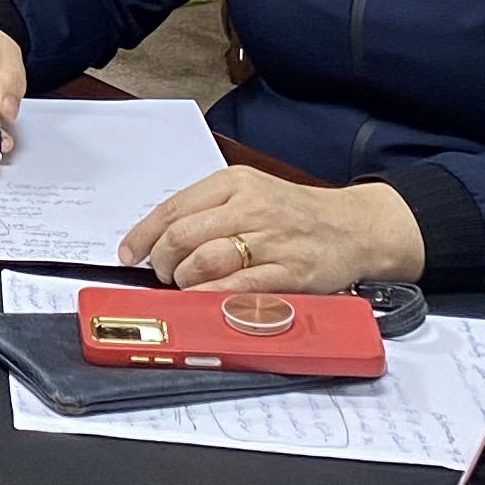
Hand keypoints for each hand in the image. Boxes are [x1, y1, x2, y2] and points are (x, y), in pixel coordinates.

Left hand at [116, 164, 421, 291]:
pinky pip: (237, 288)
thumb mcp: (251, 193)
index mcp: (235, 183)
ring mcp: (270, 241)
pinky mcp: (288, 272)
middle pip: (183, 236)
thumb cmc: (296, 213)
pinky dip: (211, 298)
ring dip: (184, 281)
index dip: (143, 236)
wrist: (354, 227)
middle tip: (162, 274)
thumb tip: (159, 239)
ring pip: (205, 262)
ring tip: (185, 287)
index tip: (129, 254)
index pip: (173, 208)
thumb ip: (210, 210)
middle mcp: (250, 208)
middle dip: (162, 262)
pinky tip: (203, 301)